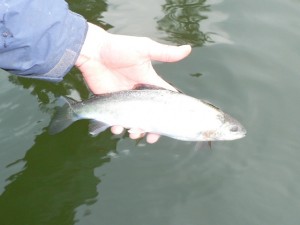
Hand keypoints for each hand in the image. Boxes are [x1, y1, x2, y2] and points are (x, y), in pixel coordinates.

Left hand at [75, 23, 190, 142]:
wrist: (93, 51)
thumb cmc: (119, 48)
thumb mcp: (144, 49)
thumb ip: (165, 53)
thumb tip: (189, 48)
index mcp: (149, 84)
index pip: (163, 102)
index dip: (170, 114)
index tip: (173, 126)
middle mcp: (138, 95)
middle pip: (150, 117)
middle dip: (152, 129)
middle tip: (151, 137)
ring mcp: (123, 102)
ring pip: (133, 122)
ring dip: (135, 131)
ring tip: (133, 133)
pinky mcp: (109, 104)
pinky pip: (114, 121)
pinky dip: (116, 127)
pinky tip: (116, 128)